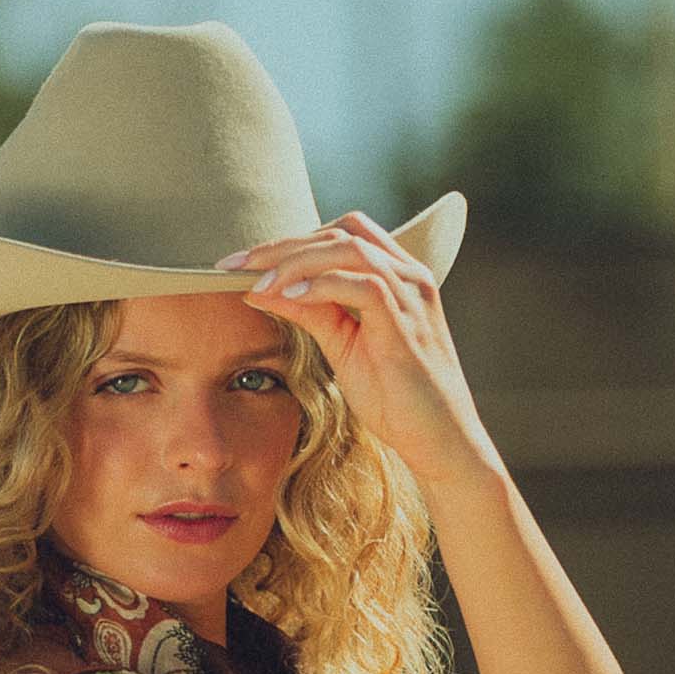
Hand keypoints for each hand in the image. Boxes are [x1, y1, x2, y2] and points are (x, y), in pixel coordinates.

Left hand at [215, 212, 492, 485]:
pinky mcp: (407, 322)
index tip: (244, 262)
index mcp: (397, 276)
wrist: (439, 441)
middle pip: (340, 233)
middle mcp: (409, 275)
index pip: (341, 234)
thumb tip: (261, 289)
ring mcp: (411, 295)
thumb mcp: (343, 348)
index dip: (291, 240)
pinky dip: (322, 284)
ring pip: (348, 250)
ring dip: (295, 261)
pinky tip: (290, 295)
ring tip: (257, 282)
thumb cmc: (397, 400)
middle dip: (282, 245)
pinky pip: (362, 285)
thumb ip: (310, 313)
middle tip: (235, 265)